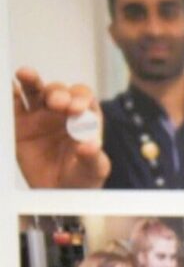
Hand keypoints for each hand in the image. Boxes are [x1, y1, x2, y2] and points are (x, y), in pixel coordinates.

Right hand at [12, 68, 108, 188]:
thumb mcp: (93, 170)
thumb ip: (92, 157)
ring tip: (25, 74)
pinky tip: (8, 86)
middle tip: (57, 103)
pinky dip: (9, 93)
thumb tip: (90, 145)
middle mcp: (63, 112)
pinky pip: (14, 104)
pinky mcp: (20, 122)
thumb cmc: (82, 178)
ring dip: (31, 81)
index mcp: (85, 118)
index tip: (76, 108)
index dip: (81, 99)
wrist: (57, 192)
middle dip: (58, 94)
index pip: (85, 100)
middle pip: (60, 93)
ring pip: (36, 91)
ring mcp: (40, 115)